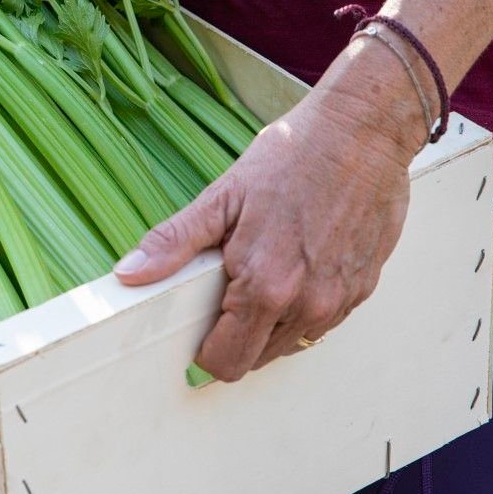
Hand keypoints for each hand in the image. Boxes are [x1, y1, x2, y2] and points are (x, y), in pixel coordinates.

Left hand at [111, 40, 423, 381]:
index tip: (199, 321)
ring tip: (265, 267)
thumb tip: (128, 274)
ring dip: (271, 323)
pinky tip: (298, 262)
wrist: (361, 132)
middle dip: (236, 337)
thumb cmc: (293, 156)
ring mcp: (340, 300)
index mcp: (266, 286)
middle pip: (257, 360)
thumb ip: (174, 243)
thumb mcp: (223, 196)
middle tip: (228, 288)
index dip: (205, 348)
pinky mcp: (363, 288)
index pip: (225, 361)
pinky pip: (323, 321)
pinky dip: (304, 307)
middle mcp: (308, 304)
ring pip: (291, 343)